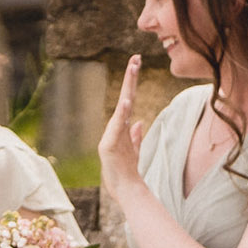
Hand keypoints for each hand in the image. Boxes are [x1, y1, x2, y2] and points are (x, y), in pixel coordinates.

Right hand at [97, 56, 148, 202]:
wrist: (125, 189)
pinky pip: (117, 128)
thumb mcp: (133, 150)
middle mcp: (115, 129)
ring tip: (133, 70)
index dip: (132, 82)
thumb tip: (139, 122)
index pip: (127, 100)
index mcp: (121, 128)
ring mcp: (110, 137)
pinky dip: (122, 115)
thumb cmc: (127, 171)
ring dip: (127, 89)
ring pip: (121, 109)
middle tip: (136, 58)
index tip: (137, 63)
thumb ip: (135, 136)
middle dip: (130, 78)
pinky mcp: (108, 147)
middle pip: (124, 98)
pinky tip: (127, 102)